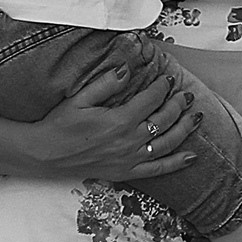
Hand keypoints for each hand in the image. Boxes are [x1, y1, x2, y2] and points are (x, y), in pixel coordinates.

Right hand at [30, 59, 199, 182]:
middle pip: (165, 119)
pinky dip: (176, 163)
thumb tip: (128, 69)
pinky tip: (192, 156)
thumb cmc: (60, 125)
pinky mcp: (126, 173)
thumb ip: (106, 83)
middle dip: (179, 104)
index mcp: (120, 120)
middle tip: (186, 94)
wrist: (44, 155)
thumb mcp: (80, 99)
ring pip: (167, 143)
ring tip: (196, 116)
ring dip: (185, 128)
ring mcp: (130, 159)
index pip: (152, 99)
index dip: (163, 87)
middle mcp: (130, 141)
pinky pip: (158, 170)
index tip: (168, 79)